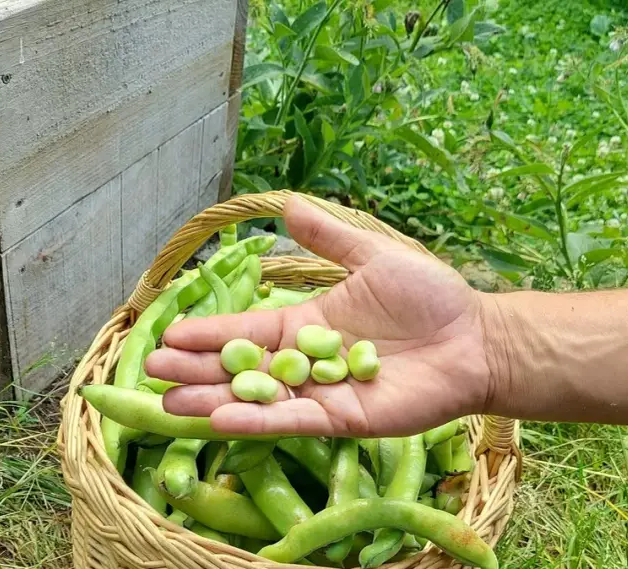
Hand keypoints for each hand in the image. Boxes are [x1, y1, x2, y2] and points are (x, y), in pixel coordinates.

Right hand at [144, 197, 496, 437]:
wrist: (475, 338)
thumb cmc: (430, 298)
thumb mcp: (373, 257)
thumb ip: (329, 239)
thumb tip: (288, 204)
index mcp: (307, 324)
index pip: (246, 330)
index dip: (208, 333)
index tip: (168, 333)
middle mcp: (306, 362)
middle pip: (240, 368)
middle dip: (196, 369)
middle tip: (151, 370)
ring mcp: (322, 394)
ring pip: (258, 398)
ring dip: (213, 400)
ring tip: (169, 402)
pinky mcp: (344, 419)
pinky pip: (295, 421)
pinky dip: (259, 420)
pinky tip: (220, 419)